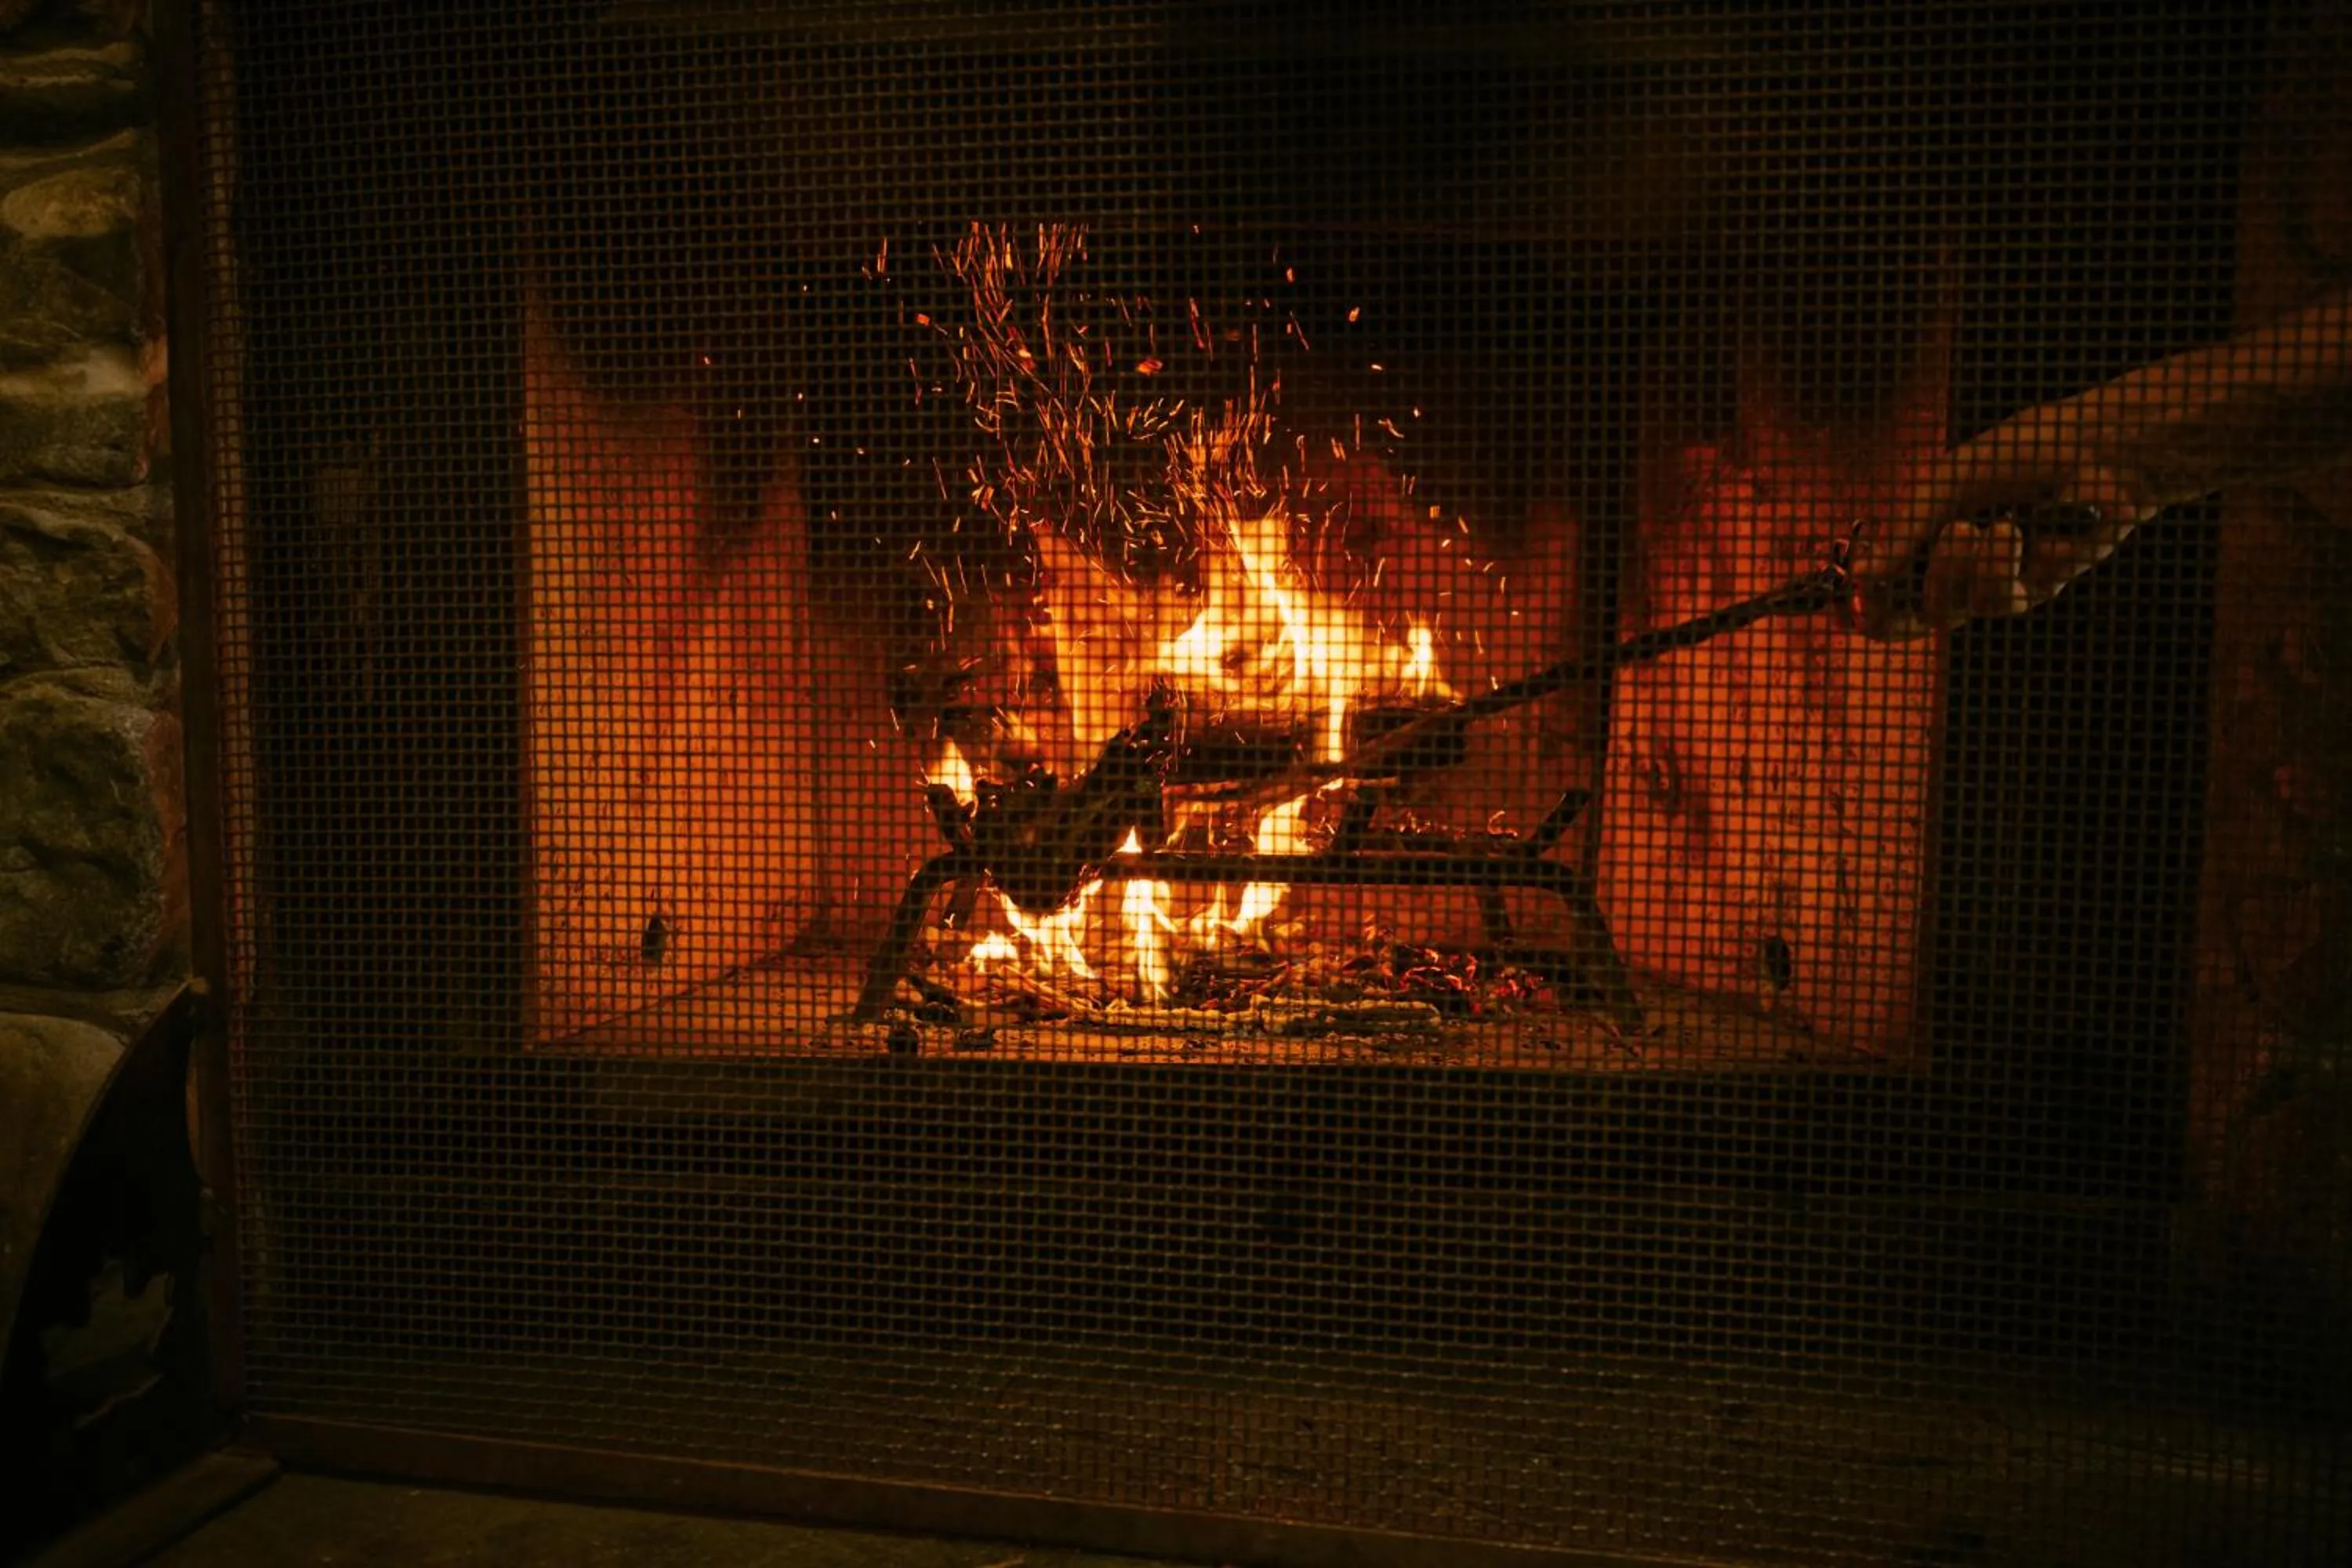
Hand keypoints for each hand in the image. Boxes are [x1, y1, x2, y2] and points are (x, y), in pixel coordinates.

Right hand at [1846, 415, 2161, 639]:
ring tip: (1985, 526)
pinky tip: (2015, 532)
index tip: (1853, 590)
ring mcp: (1992, 583)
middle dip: (1903, 596)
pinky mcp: (2031, 590)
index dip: (1864, 601)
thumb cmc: (2020, 452)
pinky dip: (2000, 566)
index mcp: (1926, 538)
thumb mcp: (1947, 483)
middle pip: (1908, 619)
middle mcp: (1955, 568)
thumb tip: (1861, 574)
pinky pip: (1997, 601)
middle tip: (1905, 571)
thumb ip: (1905, 530)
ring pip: (1949, 611)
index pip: (1884, 590)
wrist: (2092, 451)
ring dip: (1959, 567)